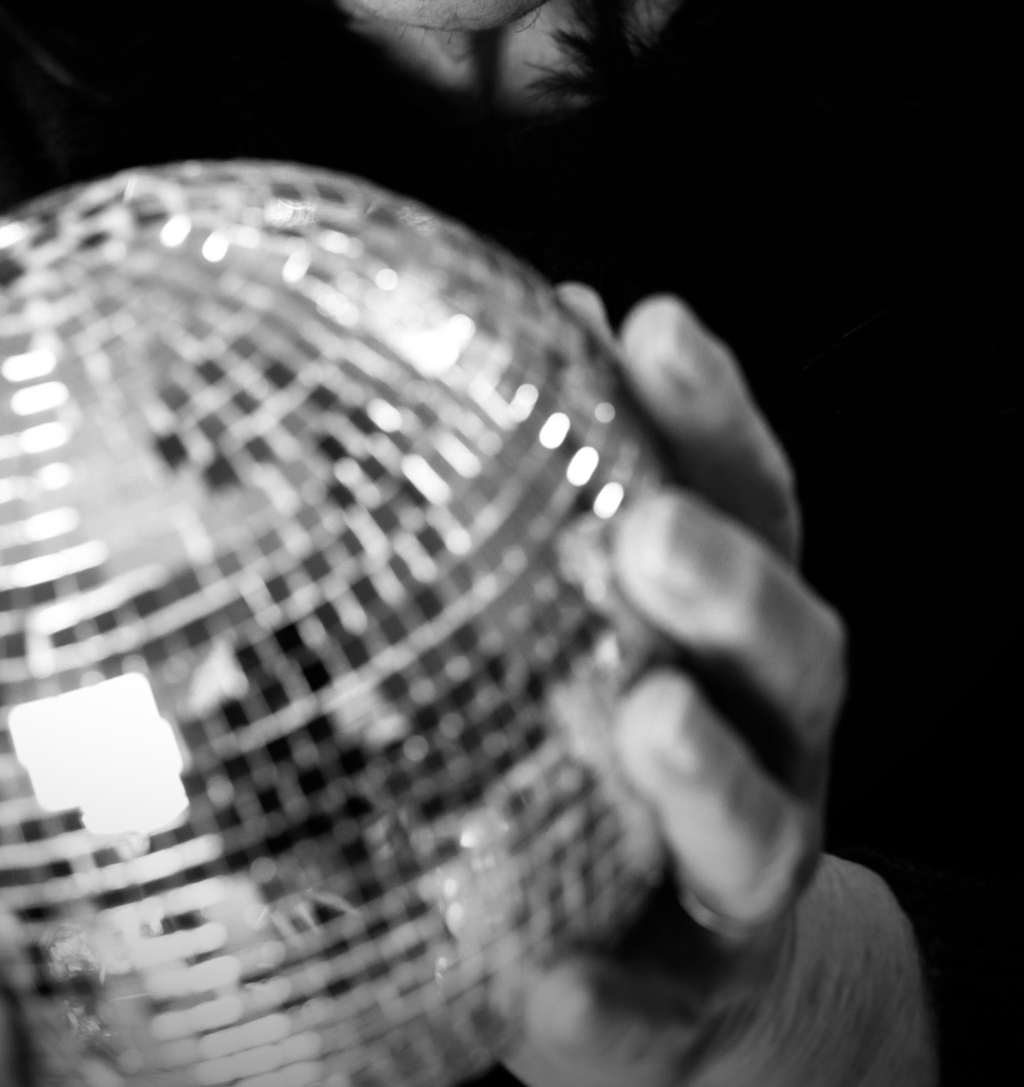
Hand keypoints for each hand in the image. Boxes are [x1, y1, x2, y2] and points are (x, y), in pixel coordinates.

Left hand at [503, 288, 936, 1086]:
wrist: (686, 983)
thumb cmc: (620, 753)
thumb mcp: (609, 614)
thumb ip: (584, 487)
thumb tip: (550, 316)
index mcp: (736, 630)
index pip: (746, 501)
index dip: (712, 415)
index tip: (653, 325)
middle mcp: (766, 739)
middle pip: (785, 653)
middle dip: (729, 588)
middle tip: (653, 533)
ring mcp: (736, 880)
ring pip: (754, 825)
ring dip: (703, 771)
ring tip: (646, 718)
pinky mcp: (682, 1007)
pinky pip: (648, 1011)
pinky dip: (603, 1001)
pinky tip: (543, 984)